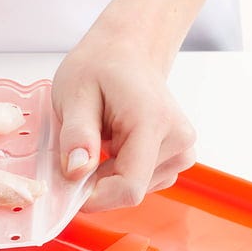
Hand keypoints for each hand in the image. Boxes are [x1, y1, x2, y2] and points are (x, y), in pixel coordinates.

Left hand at [52, 29, 196, 210]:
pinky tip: (115, 143)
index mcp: (152, 122)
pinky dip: (121, 170)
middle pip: (131, 190)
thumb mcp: (74, 94)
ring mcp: (183, 149)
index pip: (129, 187)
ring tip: (101, 137)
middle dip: (97, 182)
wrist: (129, 52)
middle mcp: (177, 139)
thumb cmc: (101, 66)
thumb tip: (76, 172)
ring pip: (136, 189)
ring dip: (109, 175)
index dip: (95, 198)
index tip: (69, 186)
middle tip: (78, 150)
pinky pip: (143, 181)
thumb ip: (76, 134)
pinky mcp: (179, 156)